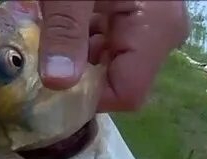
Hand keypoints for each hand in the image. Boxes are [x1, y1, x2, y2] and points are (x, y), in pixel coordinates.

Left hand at [38, 0, 189, 111]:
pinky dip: (86, 38)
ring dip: (78, 55)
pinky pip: (115, 41)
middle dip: (77, 74)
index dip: (87, 97)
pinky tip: (65, 20)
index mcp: (157, 29)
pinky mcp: (145, 12)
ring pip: (113, 62)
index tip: (47, 84)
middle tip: (40, 52)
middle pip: (119, 80)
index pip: (126, 94)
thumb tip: (58, 83)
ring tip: (49, 30)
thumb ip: (66, 31)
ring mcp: (157, 23)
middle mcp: (165, 33)